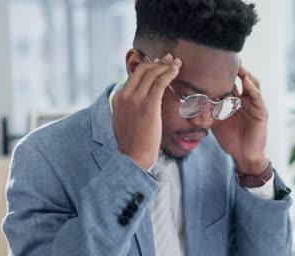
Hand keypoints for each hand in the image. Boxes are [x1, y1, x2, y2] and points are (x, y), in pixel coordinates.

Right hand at [112, 54, 181, 170]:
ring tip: (176, 63)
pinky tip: (176, 70)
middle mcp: (125, 95)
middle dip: (158, 62)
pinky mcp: (148, 105)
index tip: (160, 64)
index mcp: (118, 98)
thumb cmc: (133, 143)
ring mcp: (135, 99)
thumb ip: (128, 109)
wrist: (133, 157)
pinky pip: (160, 82)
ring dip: (166, 65)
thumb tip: (135, 104)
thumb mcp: (124, 121)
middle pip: (143, 70)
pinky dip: (169, 73)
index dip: (149, 66)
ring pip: (152, 73)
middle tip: (170, 59)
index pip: (134, 75)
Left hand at [211, 64, 268, 173]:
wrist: (243, 156)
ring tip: (239, 65)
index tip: (215, 61)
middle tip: (229, 57)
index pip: (231, 82)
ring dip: (246, 74)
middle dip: (237, 68)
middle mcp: (247, 100)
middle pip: (243, 79)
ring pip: (252, 84)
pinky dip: (252, 88)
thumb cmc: (230, 139)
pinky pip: (257, 97)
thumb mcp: (215, 122)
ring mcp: (255, 105)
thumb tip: (189, 104)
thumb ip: (207, 111)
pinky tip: (245, 81)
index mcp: (236, 101)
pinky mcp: (261, 112)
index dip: (225, 73)